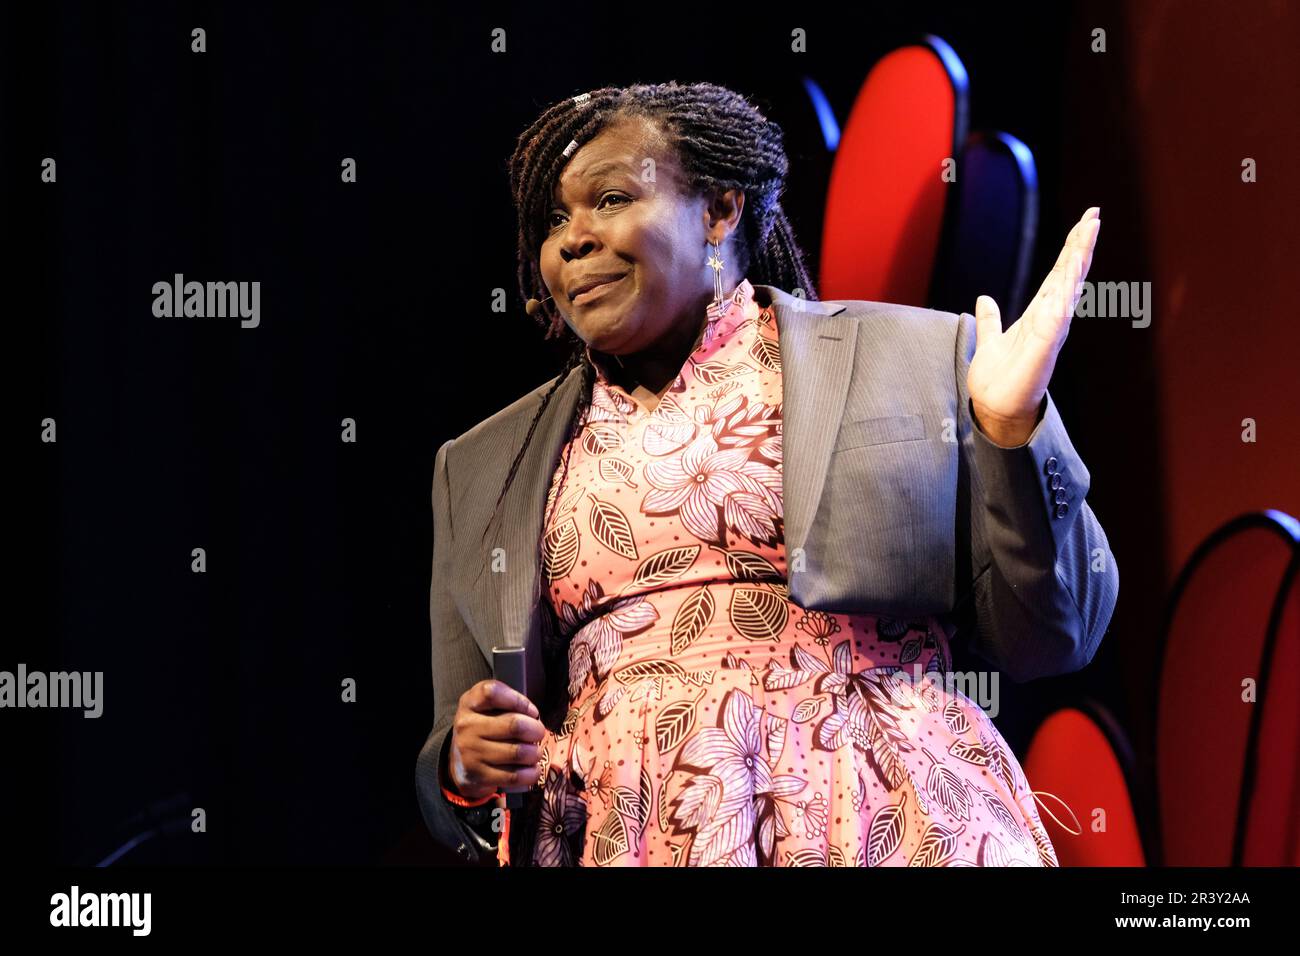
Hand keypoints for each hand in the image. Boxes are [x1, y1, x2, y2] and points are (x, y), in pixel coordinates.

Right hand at [447, 680, 545, 799]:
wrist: (460, 763)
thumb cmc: (484, 728)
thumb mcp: (487, 707)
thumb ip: (509, 703)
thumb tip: (533, 716)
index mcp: (469, 703)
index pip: (492, 693)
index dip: (518, 700)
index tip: (531, 711)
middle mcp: (466, 726)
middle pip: (514, 725)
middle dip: (536, 730)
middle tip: (538, 733)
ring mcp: (471, 752)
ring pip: (518, 752)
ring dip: (534, 753)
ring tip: (534, 752)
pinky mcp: (478, 776)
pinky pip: (514, 776)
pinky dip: (531, 773)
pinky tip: (532, 769)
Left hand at [968, 207, 1100, 446]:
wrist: (994, 406)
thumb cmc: (998, 378)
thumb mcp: (990, 340)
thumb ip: (990, 319)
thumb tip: (984, 298)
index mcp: (1040, 313)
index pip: (1059, 273)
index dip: (1071, 247)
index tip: (1085, 221)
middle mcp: (1051, 318)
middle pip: (1070, 273)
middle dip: (1082, 243)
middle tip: (1095, 214)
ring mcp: (1052, 329)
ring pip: (1069, 285)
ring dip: (1079, 257)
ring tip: (1090, 229)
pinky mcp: (1047, 342)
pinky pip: (1060, 309)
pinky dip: (1067, 288)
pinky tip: (1074, 266)